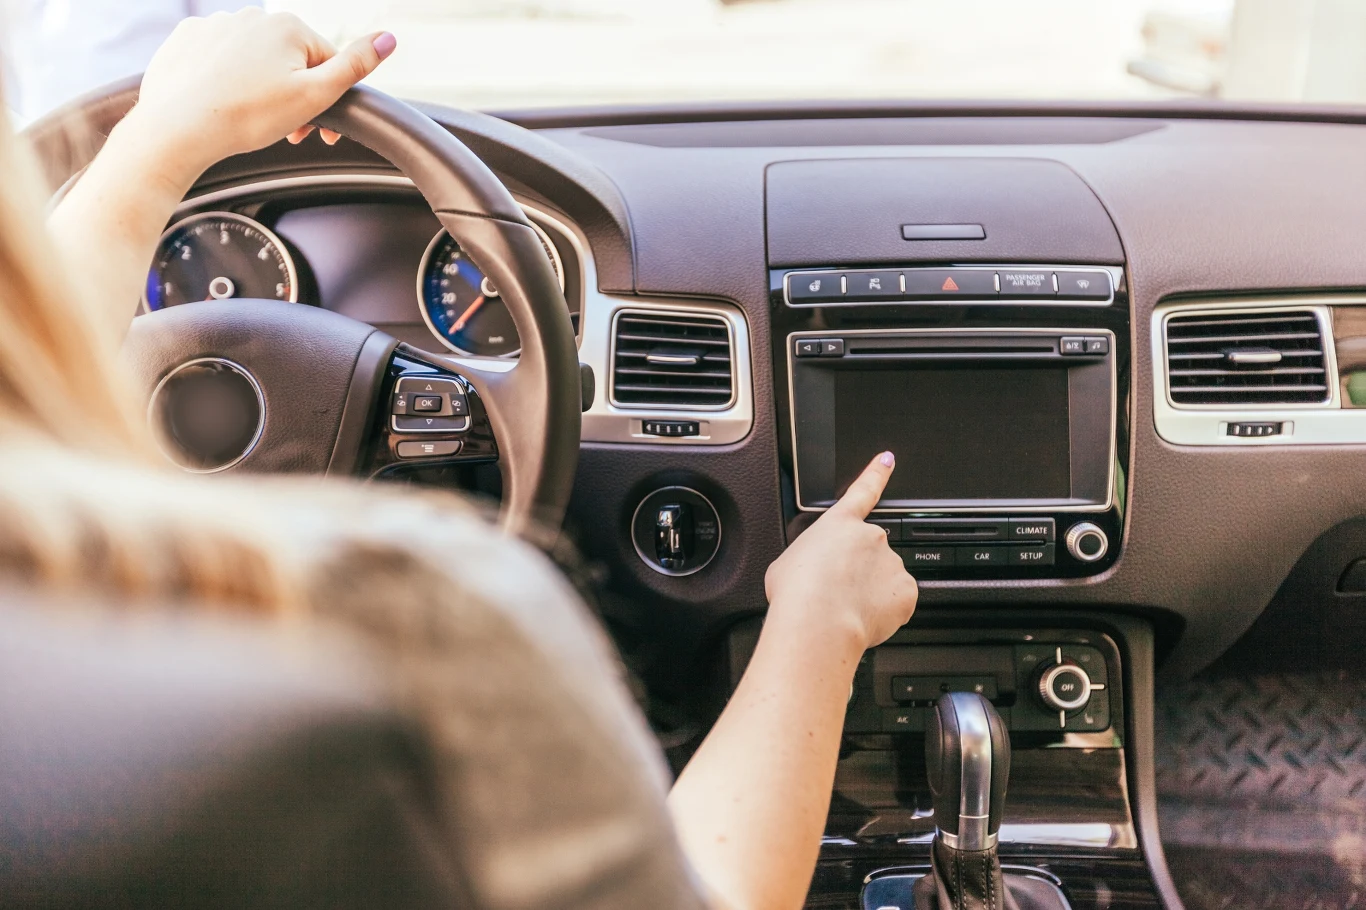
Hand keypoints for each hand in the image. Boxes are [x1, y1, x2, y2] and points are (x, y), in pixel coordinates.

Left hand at [125, 9, 395, 181]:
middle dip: (293, 96)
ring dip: (261, 89)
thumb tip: (389, 39)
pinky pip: (218, 62)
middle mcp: (250, 17)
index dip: (327, 99)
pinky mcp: (185, 42)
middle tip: (287, 132)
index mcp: (287, 27)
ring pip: (253, 61)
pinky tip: (223, 105)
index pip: (325, 62)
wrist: (178, 128)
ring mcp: (214, 27)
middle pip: (289, 61)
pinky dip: (225, 83)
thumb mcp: (315, 95)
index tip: (319, 132)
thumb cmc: (246, 115)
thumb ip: (355, 66)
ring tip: (250, 120)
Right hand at [764, 452, 917, 650]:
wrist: (818, 621)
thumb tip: (809, 571)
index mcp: (840, 524)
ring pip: (884, 579)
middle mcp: (871, 537)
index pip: (863, 490)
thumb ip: (808, 556)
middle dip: (858, 572)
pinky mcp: (905, 591)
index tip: (888, 460)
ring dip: (869, 593)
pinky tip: (863, 619)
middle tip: (837, 595)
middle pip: (870, 553)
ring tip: (844, 611)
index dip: (876, 473)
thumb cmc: (797, 592)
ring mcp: (891, 563)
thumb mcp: (787, 562)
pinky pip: (898, 602)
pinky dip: (885, 612)